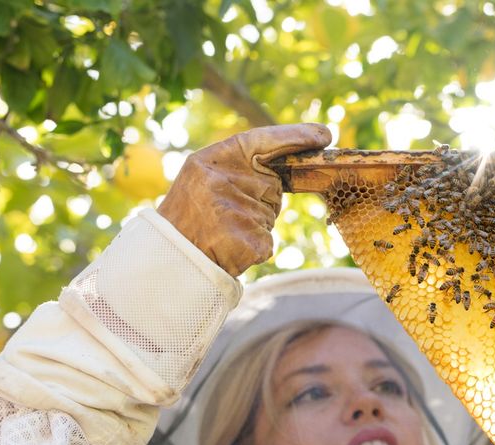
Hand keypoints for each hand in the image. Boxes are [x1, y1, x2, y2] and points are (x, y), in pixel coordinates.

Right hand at [158, 124, 331, 276]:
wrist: (171, 260)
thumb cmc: (189, 216)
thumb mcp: (204, 177)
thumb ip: (240, 167)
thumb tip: (288, 168)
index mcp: (212, 159)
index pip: (263, 139)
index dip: (295, 136)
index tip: (324, 135)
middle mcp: (226, 182)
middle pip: (272, 185)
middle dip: (263, 196)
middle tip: (227, 210)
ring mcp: (239, 212)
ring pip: (268, 214)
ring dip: (254, 223)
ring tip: (222, 230)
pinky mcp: (251, 242)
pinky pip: (267, 240)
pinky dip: (254, 246)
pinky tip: (230, 247)